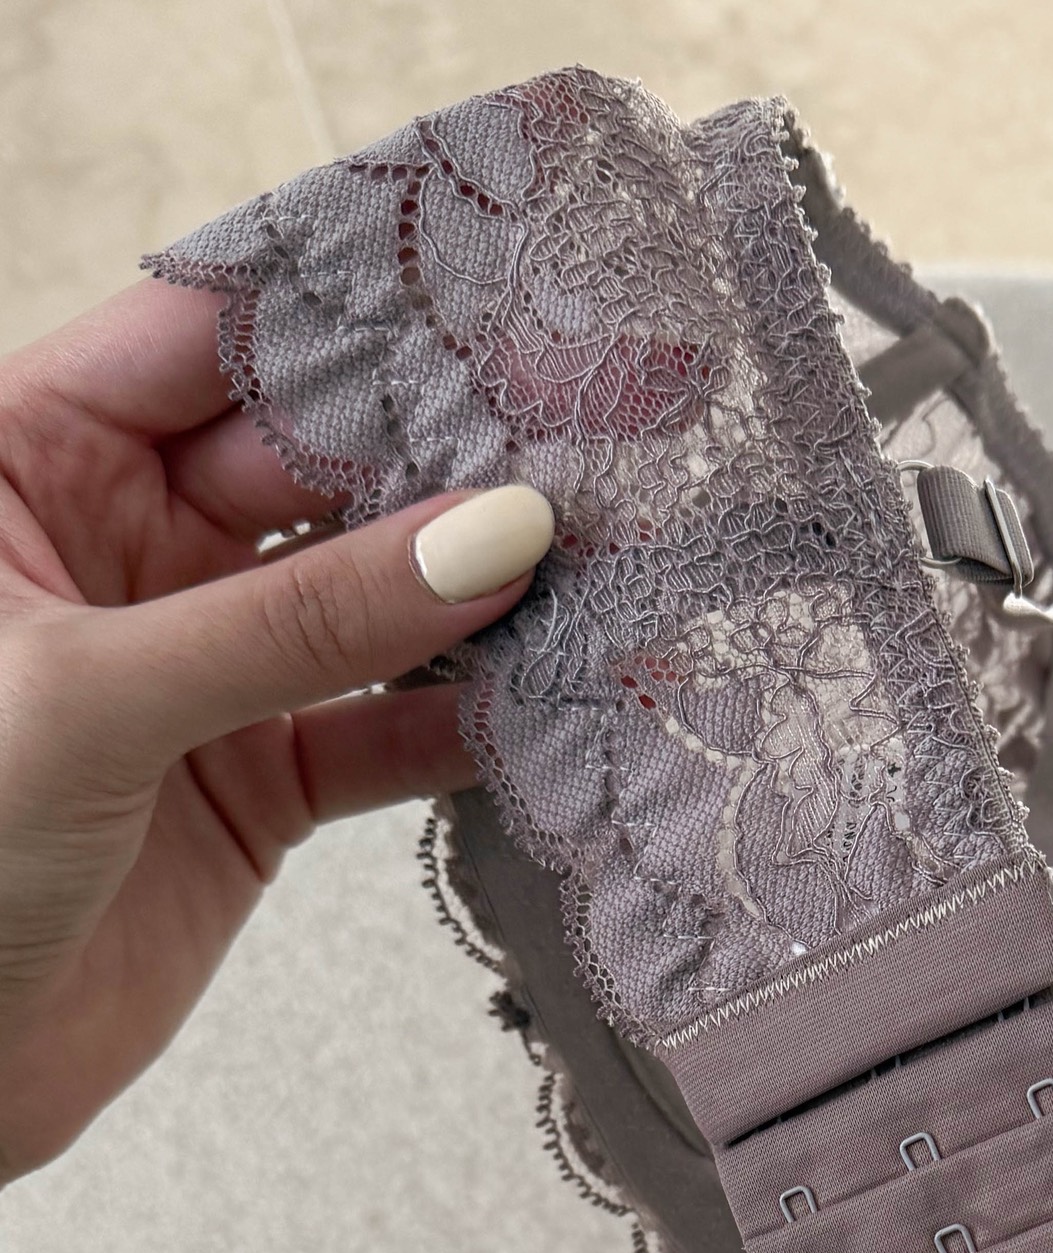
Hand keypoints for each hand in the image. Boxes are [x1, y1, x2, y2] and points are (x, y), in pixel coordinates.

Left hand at [0, 278, 554, 1181]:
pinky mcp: (256, 783)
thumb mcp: (96, 699)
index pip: (203, 337)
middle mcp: (116, 544)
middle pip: (310, 460)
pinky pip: (385, 729)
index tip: (492, 285)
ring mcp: (198, 665)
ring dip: (476, 589)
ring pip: (363, 597)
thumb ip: (297, 621)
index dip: (343, 308)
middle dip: (445, 448)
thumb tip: (494, 531)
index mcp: (20, 461)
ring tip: (610, 551)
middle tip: (594, 422)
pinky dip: (470, 720)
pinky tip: (559, 693)